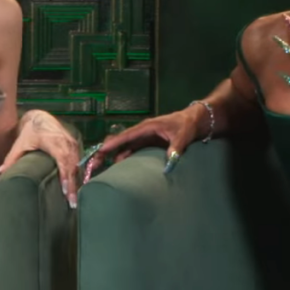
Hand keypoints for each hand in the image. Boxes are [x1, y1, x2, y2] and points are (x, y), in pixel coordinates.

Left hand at [0, 110, 80, 207]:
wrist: (41, 117)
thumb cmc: (30, 131)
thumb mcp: (20, 144)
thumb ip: (10, 160)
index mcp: (53, 142)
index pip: (62, 160)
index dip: (65, 175)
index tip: (65, 190)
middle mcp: (66, 143)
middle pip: (73, 167)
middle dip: (73, 185)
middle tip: (72, 203)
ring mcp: (73, 144)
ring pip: (78, 166)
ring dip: (77, 183)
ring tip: (74, 200)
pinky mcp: (75, 146)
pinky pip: (79, 163)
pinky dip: (77, 176)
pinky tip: (76, 189)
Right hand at [82, 107, 201, 183]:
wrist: (195, 121)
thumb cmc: (187, 125)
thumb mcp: (182, 136)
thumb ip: (175, 149)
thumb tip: (168, 165)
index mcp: (147, 127)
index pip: (127, 135)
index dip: (114, 143)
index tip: (102, 150)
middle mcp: (142, 132)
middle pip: (120, 141)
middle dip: (106, 150)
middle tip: (93, 163)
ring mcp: (144, 139)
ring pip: (124, 147)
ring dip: (112, 156)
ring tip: (100, 168)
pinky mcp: (147, 144)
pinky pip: (131, 151)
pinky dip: (123, 157)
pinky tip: (117, 168)